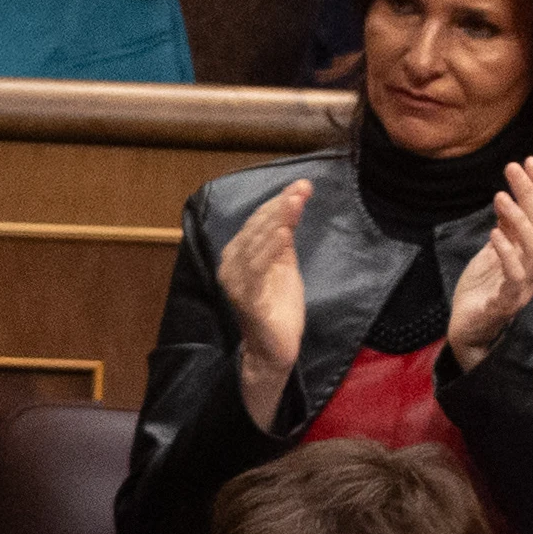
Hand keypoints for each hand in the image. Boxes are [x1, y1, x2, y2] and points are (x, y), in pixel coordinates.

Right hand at [222, 177, 312, 424]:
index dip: (278, 202)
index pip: (256, 222)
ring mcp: (238, 285)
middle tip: (302, 188)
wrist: (274, 348)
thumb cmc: (277, 305)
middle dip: (280, 207)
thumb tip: (293, 202)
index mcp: (237, 256)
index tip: (302, 185)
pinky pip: (257, 271)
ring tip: (295, 202)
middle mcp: (230, 267)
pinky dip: (269, 250)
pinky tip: (283, 233)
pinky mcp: (249, 301)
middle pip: (255, 230)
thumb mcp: (283, 263)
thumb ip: (283, 237)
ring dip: (276, 222)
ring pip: (255, 246)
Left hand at [440, 158, 532, 373]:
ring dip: (519, 219)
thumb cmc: (483, 289)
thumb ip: (506, 228)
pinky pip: (514, 276)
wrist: (468, 329)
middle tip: (514, 167)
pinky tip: (493, 234)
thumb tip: (509, 196)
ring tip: (499, 196)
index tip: (529, 160)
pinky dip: (506, 253)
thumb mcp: (494, 251)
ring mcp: (525, 284)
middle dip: (531, 192)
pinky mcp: (506, 301)